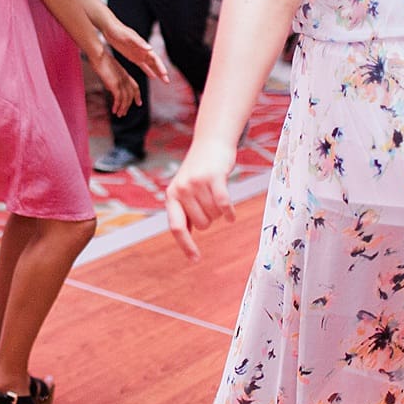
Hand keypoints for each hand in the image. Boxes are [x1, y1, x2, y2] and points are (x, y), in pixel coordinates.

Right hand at [92, 50, 141, 116]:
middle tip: (124, 113)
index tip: (139, 103)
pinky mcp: (115, 84)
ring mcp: (121, 81)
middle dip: (129, 105)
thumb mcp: (108, 72)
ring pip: (126, 98)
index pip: (135, 86)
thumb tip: (109, 88)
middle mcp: (125, 78)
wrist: (98, 55)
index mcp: (125, 74)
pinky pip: (119, 98)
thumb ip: (110, 80)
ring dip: (123, 108)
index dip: (137, 96)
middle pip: (131, 94)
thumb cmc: (100, 60)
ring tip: (119, 114)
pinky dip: (117, 106)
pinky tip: (114, 111)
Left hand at [103, 21, 169, 83]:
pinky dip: (148, 71)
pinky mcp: (133, 57)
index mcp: (144, 46)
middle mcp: (144, 51)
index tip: (165, 74)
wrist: (111, 29)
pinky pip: (143, 66)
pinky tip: (153, 77)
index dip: (160, 66)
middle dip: (161, 72)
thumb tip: (150, 48)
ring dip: (157, 72)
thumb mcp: (128, 36)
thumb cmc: (120, 31)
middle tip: (167, 81)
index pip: (155, 58)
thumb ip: (139, 42)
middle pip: (155, 63)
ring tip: (164, 80)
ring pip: (151, 65)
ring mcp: (139, 54)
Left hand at [166, 139, 237, 261]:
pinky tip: (231, 216)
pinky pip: (223, 204)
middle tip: (211, 202)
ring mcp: (196, 183)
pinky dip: (229, 212)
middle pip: (202, 224)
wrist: (211, 142)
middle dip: (211, 218)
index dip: (185, 245)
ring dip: (219, 211)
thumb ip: (184, 211)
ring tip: (216, 195)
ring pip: (214, 215)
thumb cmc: (199, 171)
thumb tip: (186, 239)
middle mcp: (181, 190)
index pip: (176, 227)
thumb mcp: (185, 190)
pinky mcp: (213, 177)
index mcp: (171, 196)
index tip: (195, 260)